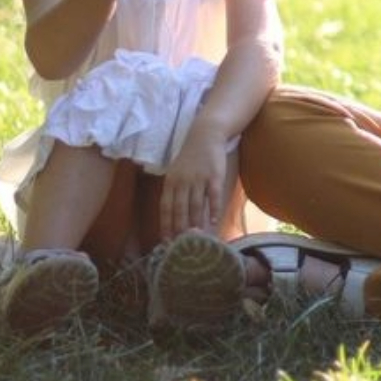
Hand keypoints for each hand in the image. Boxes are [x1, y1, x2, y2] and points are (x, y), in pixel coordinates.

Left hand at [160, 123, 226, 238]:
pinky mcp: (214, 175)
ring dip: (196, 223)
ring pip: (196, 205)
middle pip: (180, 209)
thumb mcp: (176, 172)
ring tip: (197, 238)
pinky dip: (213, 210)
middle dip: (180, 229)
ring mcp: (199, 178)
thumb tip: (172, 218)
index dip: (165, 225)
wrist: (205, 135)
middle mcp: (182, 181)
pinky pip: (213, 196)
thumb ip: (174, 191)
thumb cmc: (190, 157)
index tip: (166, 241)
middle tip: (182, 245)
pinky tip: (214, 221)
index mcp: (170, 181)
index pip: (165, 207)